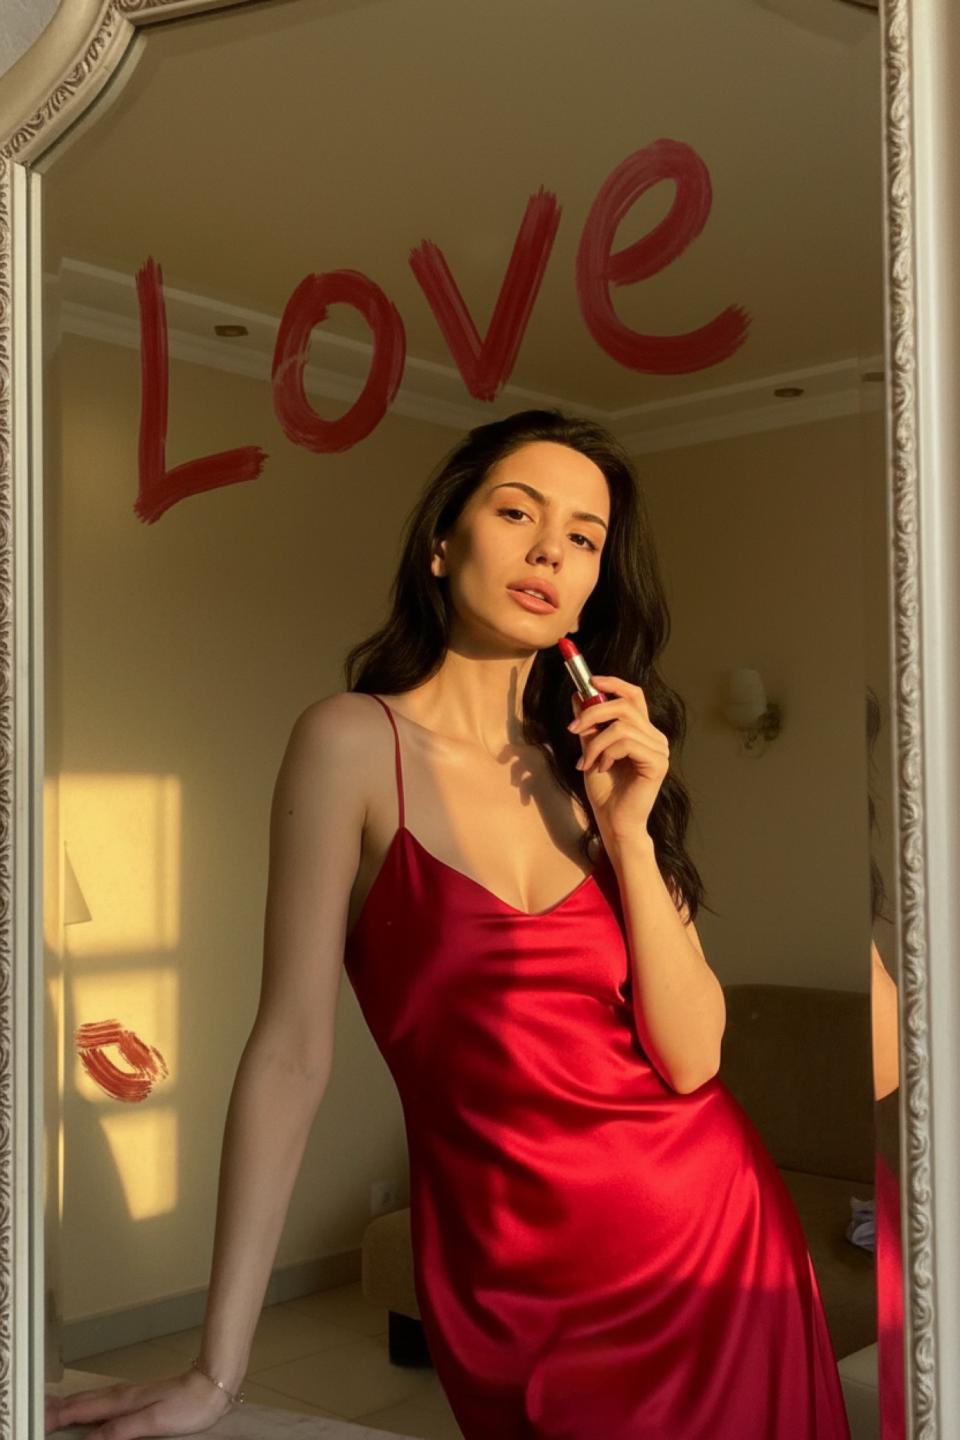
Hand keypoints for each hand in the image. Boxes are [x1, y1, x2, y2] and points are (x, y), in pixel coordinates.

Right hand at [44, 1365, 232, 1437]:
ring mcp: (130, 1395)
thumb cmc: (186, 1407)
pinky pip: (105, 1400)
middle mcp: (122, 1396)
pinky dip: (89, 1403)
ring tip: (55, 1409)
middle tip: (39, 1415)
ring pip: (93, 1398)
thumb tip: (89, 1439)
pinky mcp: (139, 1397)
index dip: (59, 1416)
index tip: (39, 1420)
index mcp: (122, 1402)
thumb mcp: (153, 1423)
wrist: (212, 1386)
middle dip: (59, 1408)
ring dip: (72, 1404)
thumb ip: (120, 1429)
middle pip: (83, 1401)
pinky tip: (90, 1408)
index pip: (82, 1410)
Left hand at [567, 673, 669, 843]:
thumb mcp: (590, 749)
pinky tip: (602, 768)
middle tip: (572, 730)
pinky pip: (626, 742)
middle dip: (593, 713)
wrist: (612, 821)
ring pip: (621, 725)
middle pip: (625, 705)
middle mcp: (655, 737)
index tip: (589, 681)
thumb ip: (588, 725)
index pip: (634, 695)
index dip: (613, 683)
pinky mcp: (658, 762)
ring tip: (587, 762)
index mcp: (642, 731)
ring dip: (595, 743)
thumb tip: (578, 695)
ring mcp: (659, 749)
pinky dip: (606, 753)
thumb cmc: (604, 790)